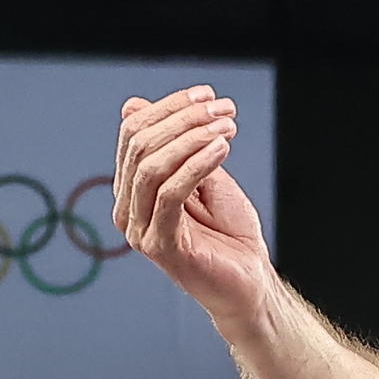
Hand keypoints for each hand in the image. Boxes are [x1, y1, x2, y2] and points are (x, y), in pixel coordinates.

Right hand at [114, 87, 272, 337]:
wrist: (251, 284)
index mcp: (133, 188)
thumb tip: (132, 104)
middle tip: (224, 109)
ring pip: (151, 166)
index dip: (170, 107)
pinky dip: (196, 165)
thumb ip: (177, 146)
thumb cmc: (229, 232)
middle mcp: (127, 208)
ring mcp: (140, 229)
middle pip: (140, 145)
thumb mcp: (205, 177)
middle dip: (184, 118)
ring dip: (191, 138)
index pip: (134, 133)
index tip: (210, 95)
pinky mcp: (161, 246)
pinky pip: (170, 194)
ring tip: (227, 127)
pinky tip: (222, 148)